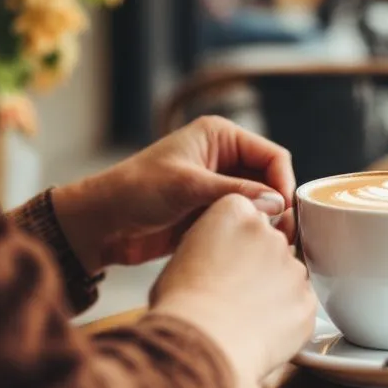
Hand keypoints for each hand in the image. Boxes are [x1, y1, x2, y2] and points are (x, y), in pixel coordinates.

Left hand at [52, 116, 294, 272]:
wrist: (101, 224)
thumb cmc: (135, 191)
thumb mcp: (187, 187)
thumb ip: (235, 192)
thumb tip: (278, 203)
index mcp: (220, 137)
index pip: (271, 155)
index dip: (283, 182)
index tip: (286, 212)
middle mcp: (224, 158)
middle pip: (270, 180)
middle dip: (278, 205)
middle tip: (284, 235)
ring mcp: (219, 187)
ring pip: (260, 204)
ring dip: (266, 222)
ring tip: (271, 246)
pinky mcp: (211, 212)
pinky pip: (243, 222)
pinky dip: (251, 234)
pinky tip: (253, 250)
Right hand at [150, 194, 316, 387]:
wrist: (206, 344)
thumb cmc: (182, 305)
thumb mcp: (181, 256)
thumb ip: (210, 243)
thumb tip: (216, 255)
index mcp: (234, 213)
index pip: (244, 212)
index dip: (234, 237)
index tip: (225, 255)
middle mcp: (269, 233)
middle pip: (270, 241)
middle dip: (257, 261)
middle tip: (234, 289)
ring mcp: (293, 266)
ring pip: (287, 272)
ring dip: (274, 288)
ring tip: (245, 315)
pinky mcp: (308, 299)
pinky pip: (299, 303)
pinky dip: (285, 316)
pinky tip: (260, 331)